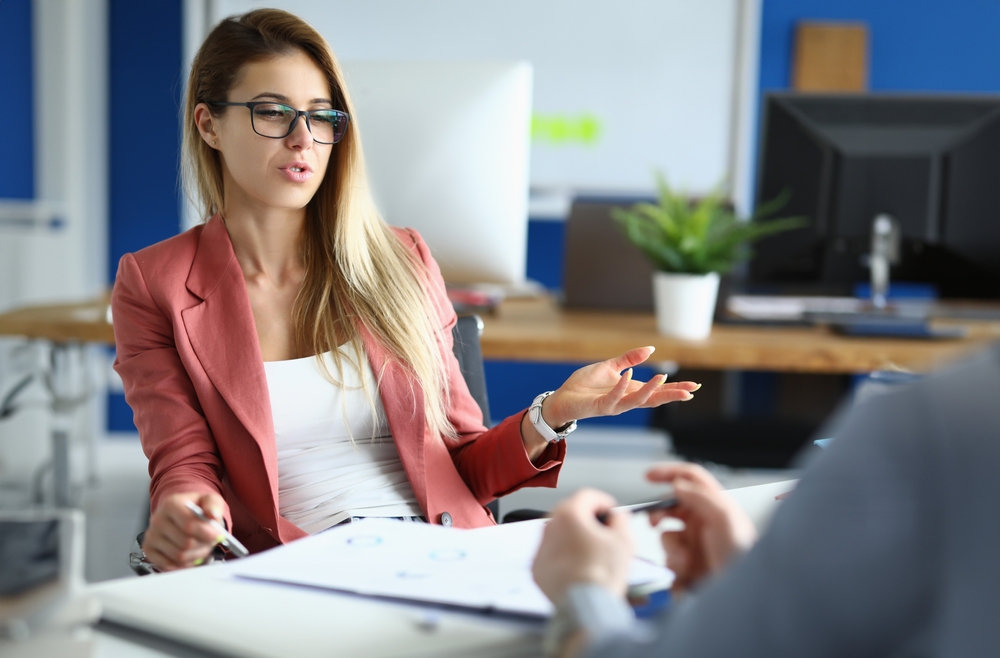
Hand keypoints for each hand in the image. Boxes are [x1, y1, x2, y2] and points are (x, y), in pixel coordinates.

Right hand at [142, 492, 227, 570]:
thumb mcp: (210, 500)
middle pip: (186, 543)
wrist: (183, 514)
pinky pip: (170, 566)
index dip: (207, 533)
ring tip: (200, 546)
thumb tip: (213, 514)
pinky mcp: (149, 550)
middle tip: (209, 541)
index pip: (189, 525)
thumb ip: (214, 505)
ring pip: (179, 557)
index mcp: (171, 504)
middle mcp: (158, 520)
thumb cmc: (197, 508)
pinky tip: (190, 554)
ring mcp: (151, 536)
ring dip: (196, 555)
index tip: (217, 535)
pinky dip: (184, 564)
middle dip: (203, 545)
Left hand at [532, 489, 634, 603]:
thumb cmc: (603, 574)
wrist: (586, 605)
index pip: (587, 495)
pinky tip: (578, 565)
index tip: (610, 510)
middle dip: (587, 517)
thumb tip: (616, 517)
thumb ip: (621, 520)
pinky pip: (551, 552)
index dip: (603, 501)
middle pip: (570, 511)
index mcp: (570, 514)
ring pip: (559, 532)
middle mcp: (550, 526)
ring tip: (591, 550)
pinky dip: (563, 554)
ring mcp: (541, 547)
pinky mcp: (537, 567)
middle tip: (603, 529)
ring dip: (574, 535)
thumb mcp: (624, 541)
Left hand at [542, 347, 698, 428]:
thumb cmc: (585, 385)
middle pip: (653, 399)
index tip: (693, 386)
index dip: (674, 388)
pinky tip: (629, 375)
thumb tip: (651, 349)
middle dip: (671, 395)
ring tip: (663, 378)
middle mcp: (625, 400)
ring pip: (636, 401)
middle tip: (690, 391)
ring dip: (650, 391)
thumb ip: (629, 359)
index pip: (656, 391)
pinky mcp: (600, 406)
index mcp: (630, 390)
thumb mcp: (610, 367)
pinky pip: (613, 397)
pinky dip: (622, 387)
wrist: (562, 397)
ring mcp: (614, 405)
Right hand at [646, 463, 756, 592]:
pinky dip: (674, 566)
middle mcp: (703, 521)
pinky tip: (687, 573)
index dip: (669, 473)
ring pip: (667, 536)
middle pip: (671, 507)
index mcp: (714, 505)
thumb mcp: (726, 521)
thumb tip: (678, 484)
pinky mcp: (689, 563)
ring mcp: (695, 542)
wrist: (743, 594)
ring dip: (672, 549)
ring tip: (685, 561)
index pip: (689, 478)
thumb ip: (702, 498)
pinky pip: (669, 559)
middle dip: (660, 515)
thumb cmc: (743, 559)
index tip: (649, 476)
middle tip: (655, 521)